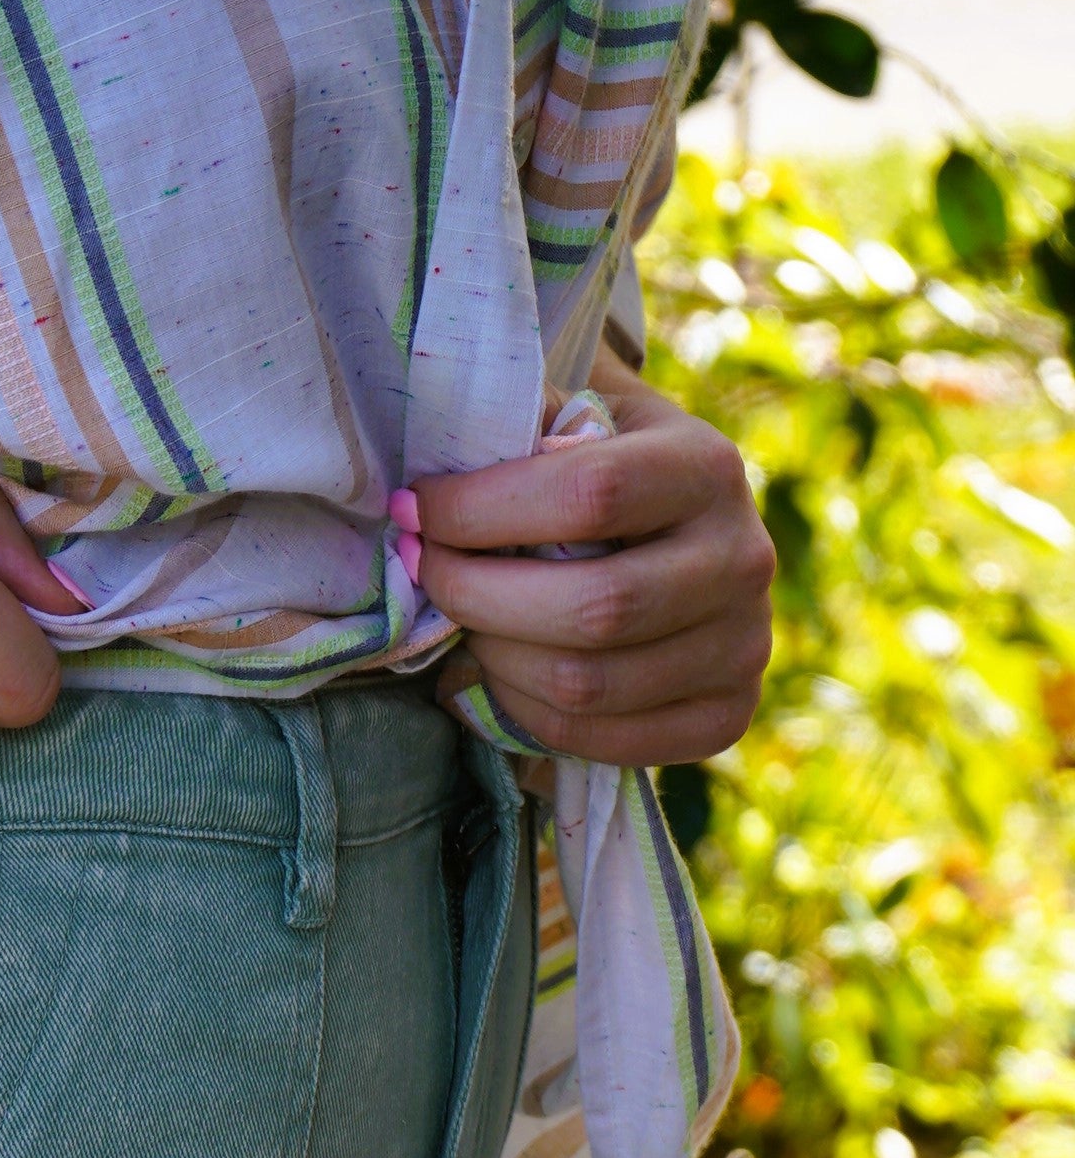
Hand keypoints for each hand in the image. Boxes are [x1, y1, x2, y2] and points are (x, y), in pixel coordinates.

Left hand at [405, 350, 773, 767]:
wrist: (694, 535)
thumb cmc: (611, 467)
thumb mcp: (584, 417)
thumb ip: (525, 427)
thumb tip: (434, 466)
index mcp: (706, 466)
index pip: (591, 493)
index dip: (482, 509)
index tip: (415, 511)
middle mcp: (742, 558)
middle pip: (592, 607)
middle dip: (478, 595)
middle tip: (426, 574)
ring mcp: (743, 646)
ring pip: (587, 685)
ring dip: (496, 660)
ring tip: (463, 626)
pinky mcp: (726, 714)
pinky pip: (604, 741)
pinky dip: (528, 715)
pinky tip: (497, 676)